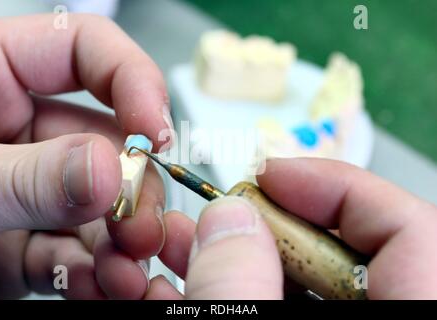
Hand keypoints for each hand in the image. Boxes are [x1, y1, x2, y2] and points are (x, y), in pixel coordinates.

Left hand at [0, 13, 174, 298]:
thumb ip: (21, 175)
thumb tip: (109, 171)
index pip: (85, 51)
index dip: (133, 81)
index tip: (156, 132)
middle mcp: (16, 129)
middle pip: (106, 140)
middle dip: (133, 184)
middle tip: (142, 223)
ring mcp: (22, 188)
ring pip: (95, 204)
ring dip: (118, 239)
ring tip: (126, 271)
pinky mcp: (16, 240)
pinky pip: (66, 250)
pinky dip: (88, 271)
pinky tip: (100, 284)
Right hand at [153, 158, 436, 298]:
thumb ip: (239, 288)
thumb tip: (227, 218)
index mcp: (413, 316)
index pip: (409, 228)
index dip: (336, 186)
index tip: (267, 175)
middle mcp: (392, 318)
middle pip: (347, 248)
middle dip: (269, 226)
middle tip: (216, 222)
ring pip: (307, 280)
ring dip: (242, 258)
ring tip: (182, 249)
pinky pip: (288, 305)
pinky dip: (240, 291)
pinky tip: (186, 289)